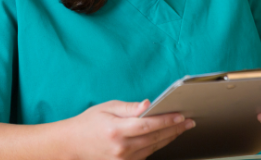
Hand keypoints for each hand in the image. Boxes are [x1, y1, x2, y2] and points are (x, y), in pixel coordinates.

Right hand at [63, 99, 194, 159]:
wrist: (71, 145)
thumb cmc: (89, 123)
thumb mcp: (107, 108)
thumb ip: (130, 108)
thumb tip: (148, 105)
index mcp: (117, 131)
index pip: (149, 125)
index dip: (168, 121)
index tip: (181, 116)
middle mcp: (121, 148)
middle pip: (155, 138)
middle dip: (175, 129)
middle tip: (189, 121)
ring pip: (153, 148)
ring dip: (169, 138)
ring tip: (182, 127)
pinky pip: (146, 155)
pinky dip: (157, 145)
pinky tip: (166, 137)